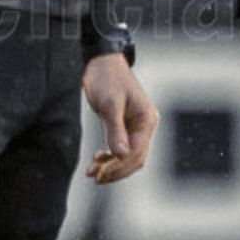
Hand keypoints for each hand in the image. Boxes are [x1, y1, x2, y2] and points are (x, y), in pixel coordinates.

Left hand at [82, 54, 156, 184]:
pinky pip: (122, 148)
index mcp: (146, 119)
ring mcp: (137, 126)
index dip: (118, 166)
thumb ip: (115, 129)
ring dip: (112, 166)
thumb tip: (121, 156)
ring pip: (128, 156)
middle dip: (115, 170)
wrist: (101, 62)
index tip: (100, 174)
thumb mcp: (110, 104)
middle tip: (94, 177)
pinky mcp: (126, 125)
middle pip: (135, 158)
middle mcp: (145, 125)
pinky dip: (111, 157)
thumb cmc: (106, 78)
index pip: (136, 152)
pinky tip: (97, 159)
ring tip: (92, 172)